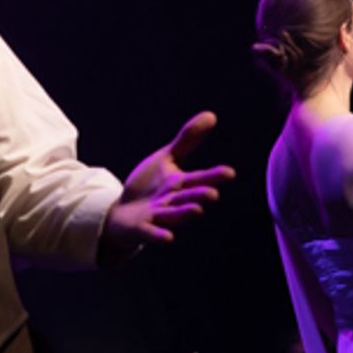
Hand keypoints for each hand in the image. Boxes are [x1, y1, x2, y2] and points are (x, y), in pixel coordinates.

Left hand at [98, 111, 234, 264]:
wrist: (123, 214)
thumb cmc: (149, 187)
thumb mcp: (166, 159)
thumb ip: (188, 140)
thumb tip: (211, 115)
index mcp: (180, 185)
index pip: (199, 179)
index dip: (213, 176)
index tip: (229, 173)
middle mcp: (173, 202)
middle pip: (188, 198)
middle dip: (199, 195)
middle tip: (213, 194)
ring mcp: (158, 217)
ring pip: (174, 215)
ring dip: (185, 213)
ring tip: (198, 210)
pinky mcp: (142, 229)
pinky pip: (152, 233)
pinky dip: (159, 235)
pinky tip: (169, 238)